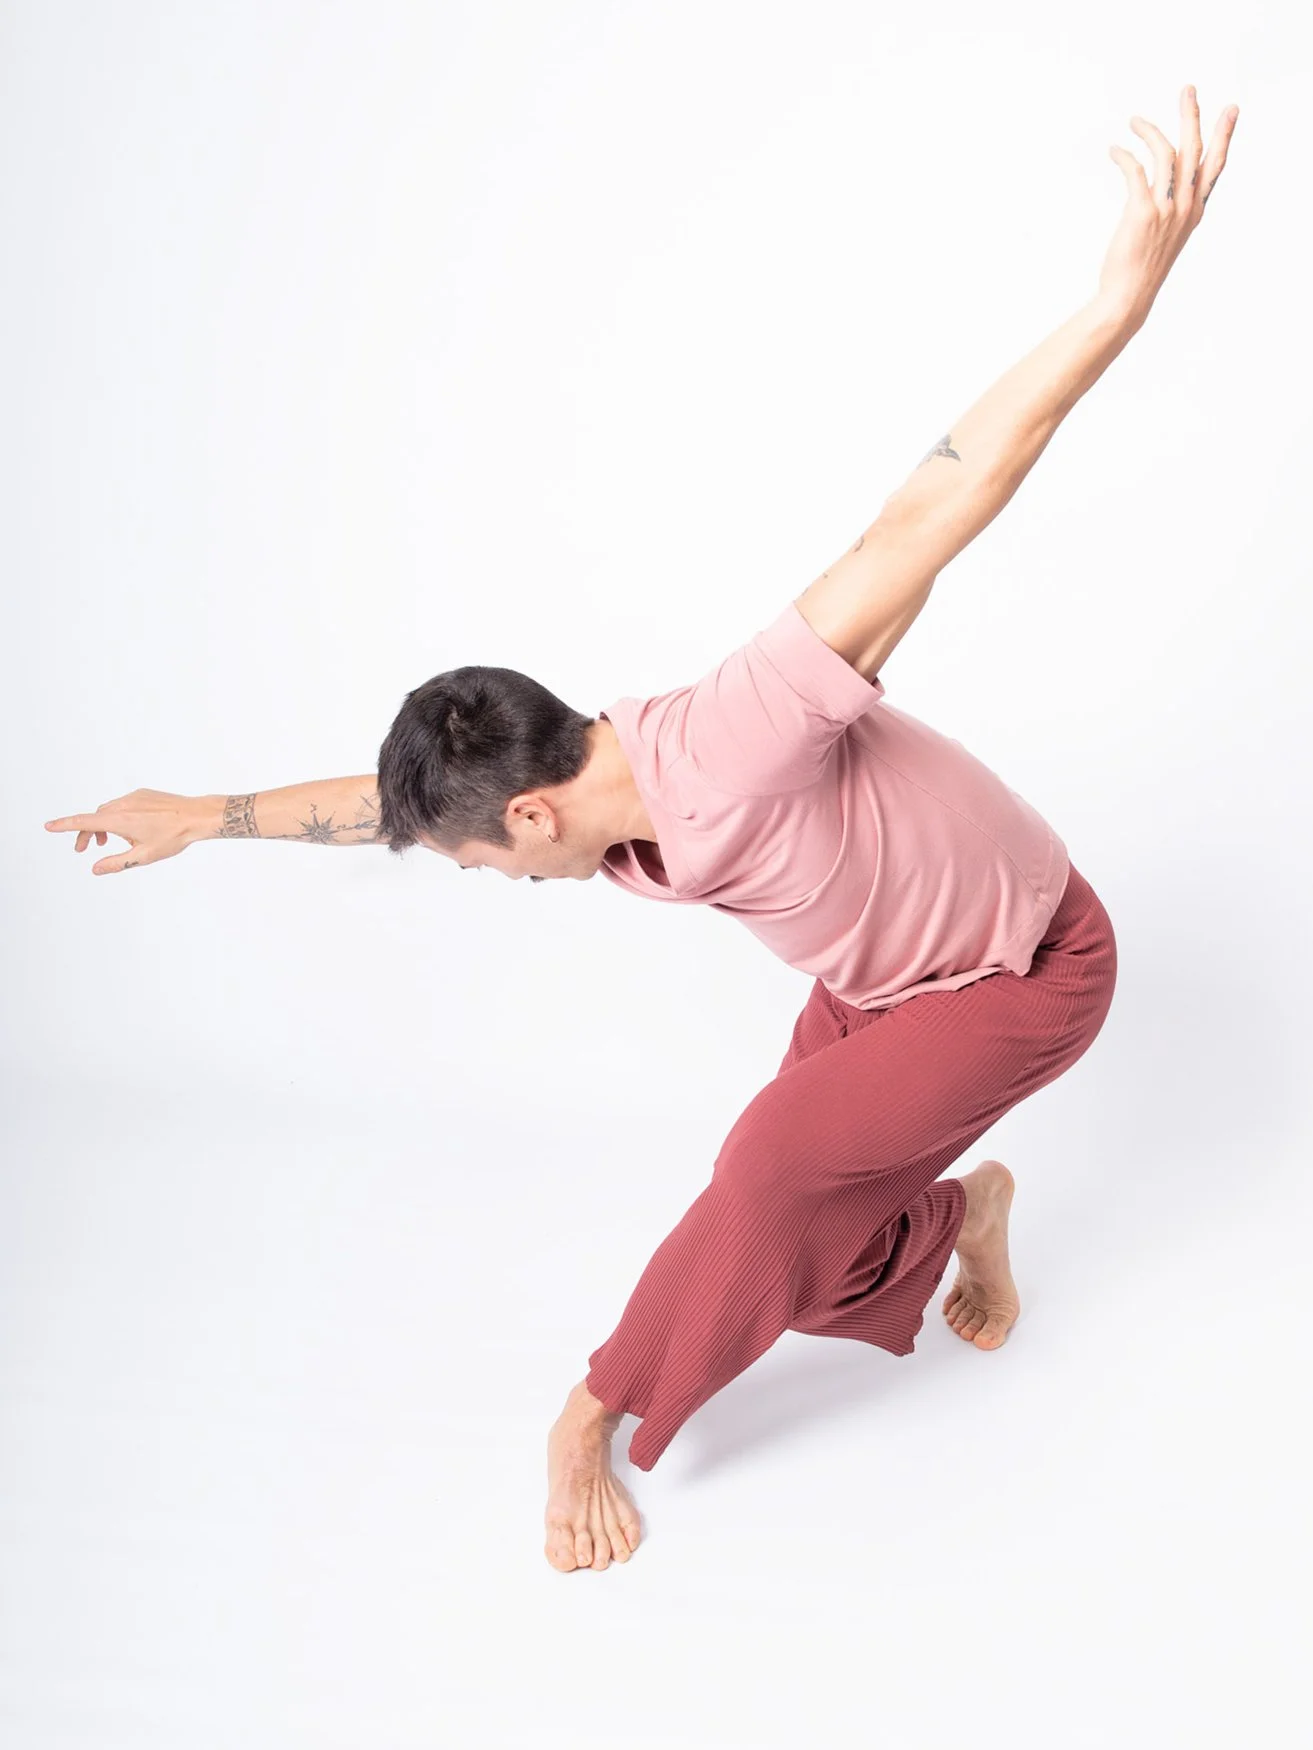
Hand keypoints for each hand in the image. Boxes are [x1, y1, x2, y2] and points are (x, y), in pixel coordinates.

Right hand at [43, 788, 209, 874]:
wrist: (197, 816)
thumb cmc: (173, 837)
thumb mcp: (143, 856)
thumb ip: (116, 863)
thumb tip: (95, 869)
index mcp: (119, 820)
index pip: (84, 822)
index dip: (64, 825)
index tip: (48, 826)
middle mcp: (123, 804)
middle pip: (94, 818)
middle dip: (86, 833)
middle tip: (82, 849)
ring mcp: (133, 797)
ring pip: (109, 811)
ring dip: (104, 826)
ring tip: (111, 842)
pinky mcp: (143, 794)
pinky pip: (123, 805)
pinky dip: (119, 817)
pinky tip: (133, 830)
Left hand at [1096, 87, 1238, 323]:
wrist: (1130, 295)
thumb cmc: (1144, 266)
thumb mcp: (1169, 234)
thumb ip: (1175, 208)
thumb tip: (1166, 186)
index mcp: (1195, 209)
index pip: (1215, 165)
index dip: (1224, 135)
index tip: (1230, 109)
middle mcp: (1186, 205)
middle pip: (1194, 149)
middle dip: (1191, 115)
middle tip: (1187, 90)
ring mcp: (1166, 209)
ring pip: (1166, 153)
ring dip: (1149, 131)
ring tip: (1134, 121)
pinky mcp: (1143, 212)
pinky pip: (1136, 171)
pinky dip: (1125, 155)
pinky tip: (1115, 150)